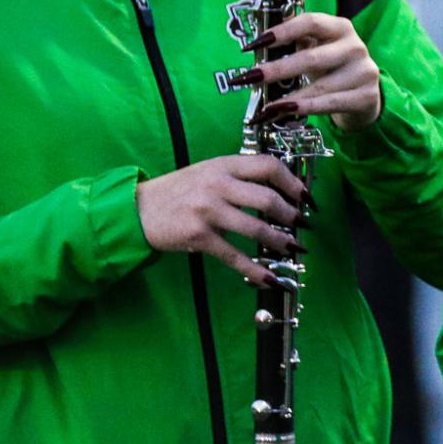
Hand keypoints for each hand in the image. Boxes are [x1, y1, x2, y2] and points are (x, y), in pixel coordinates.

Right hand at [136, 154, 307, 286]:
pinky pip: (234, 255)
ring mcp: (208, 211)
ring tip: (292, 248)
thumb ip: (238, 176)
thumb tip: (277, 190)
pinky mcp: (198, 237)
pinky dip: (255, 269)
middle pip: (267, 199)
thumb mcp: (208, 172)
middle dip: (291, 215)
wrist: (137, 210)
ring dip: (280, 241)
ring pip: (255, 228)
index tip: (305, 196)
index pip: (268, 166)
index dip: (292, 182)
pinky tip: (269, 277)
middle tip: (302, 224)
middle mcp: (217, 185)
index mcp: (224, 165)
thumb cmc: (178, 191)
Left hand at [227, 12, 382, 132]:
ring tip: (265, 106)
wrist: (365, 94)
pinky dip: (305, 108)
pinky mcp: (366, 96)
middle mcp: (355, 47)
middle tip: (252, 77)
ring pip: (320, 86)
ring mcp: (363, 72)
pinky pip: (330, 103)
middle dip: (278, 69)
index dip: (283, 31)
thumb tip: (262, 34)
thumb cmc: (333, 67)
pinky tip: (287, 111)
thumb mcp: (318, 48)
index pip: (311, 22)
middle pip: (312, 57)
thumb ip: (295, 38)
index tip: (256, 43)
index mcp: (340, 28)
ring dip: (288, 98)